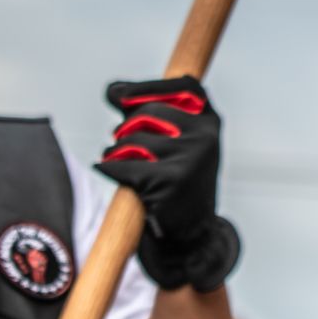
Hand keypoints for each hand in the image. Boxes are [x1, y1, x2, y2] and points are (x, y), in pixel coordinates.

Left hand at [95, 76, 238, 289]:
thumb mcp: (173, 140)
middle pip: (148, 113)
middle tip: (118, 142)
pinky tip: (108, 169)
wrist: (190, 231)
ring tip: (118, 161)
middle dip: (125, 127)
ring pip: (132, 140)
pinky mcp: (171, 181)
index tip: (118, 95)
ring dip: (115, 150)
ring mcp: (191, 158)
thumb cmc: (176, 178)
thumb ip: (146, 112)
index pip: (184, 87)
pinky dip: (108, 167)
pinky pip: (124, 165)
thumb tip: (112, 90)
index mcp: (210, 120)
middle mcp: (206, 135)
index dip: (149, 87)